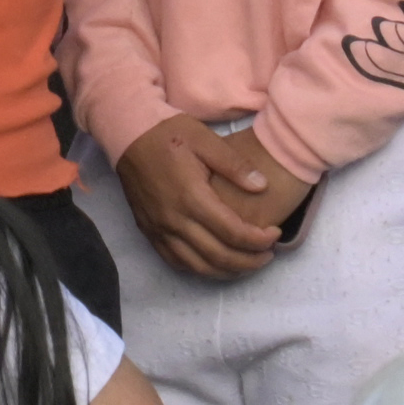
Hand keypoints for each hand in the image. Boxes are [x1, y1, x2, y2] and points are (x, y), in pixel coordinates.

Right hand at [115, 114, 304, 279]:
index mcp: (192, 197)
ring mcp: (159, 229)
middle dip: (250, 261)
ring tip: (248, 263)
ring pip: (198, 266)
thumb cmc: (169, 134)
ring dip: (227, 271)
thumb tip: (263, 187)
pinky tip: (215, 262)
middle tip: (268, 255)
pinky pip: (176, 262)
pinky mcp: (149, 231)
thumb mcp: (206, 140)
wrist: (127, 133)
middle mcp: (174, 220)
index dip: (259, 240)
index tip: (276, 234)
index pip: (233, 233)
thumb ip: (235, 166)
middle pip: (219, 256)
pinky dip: (200, 269)